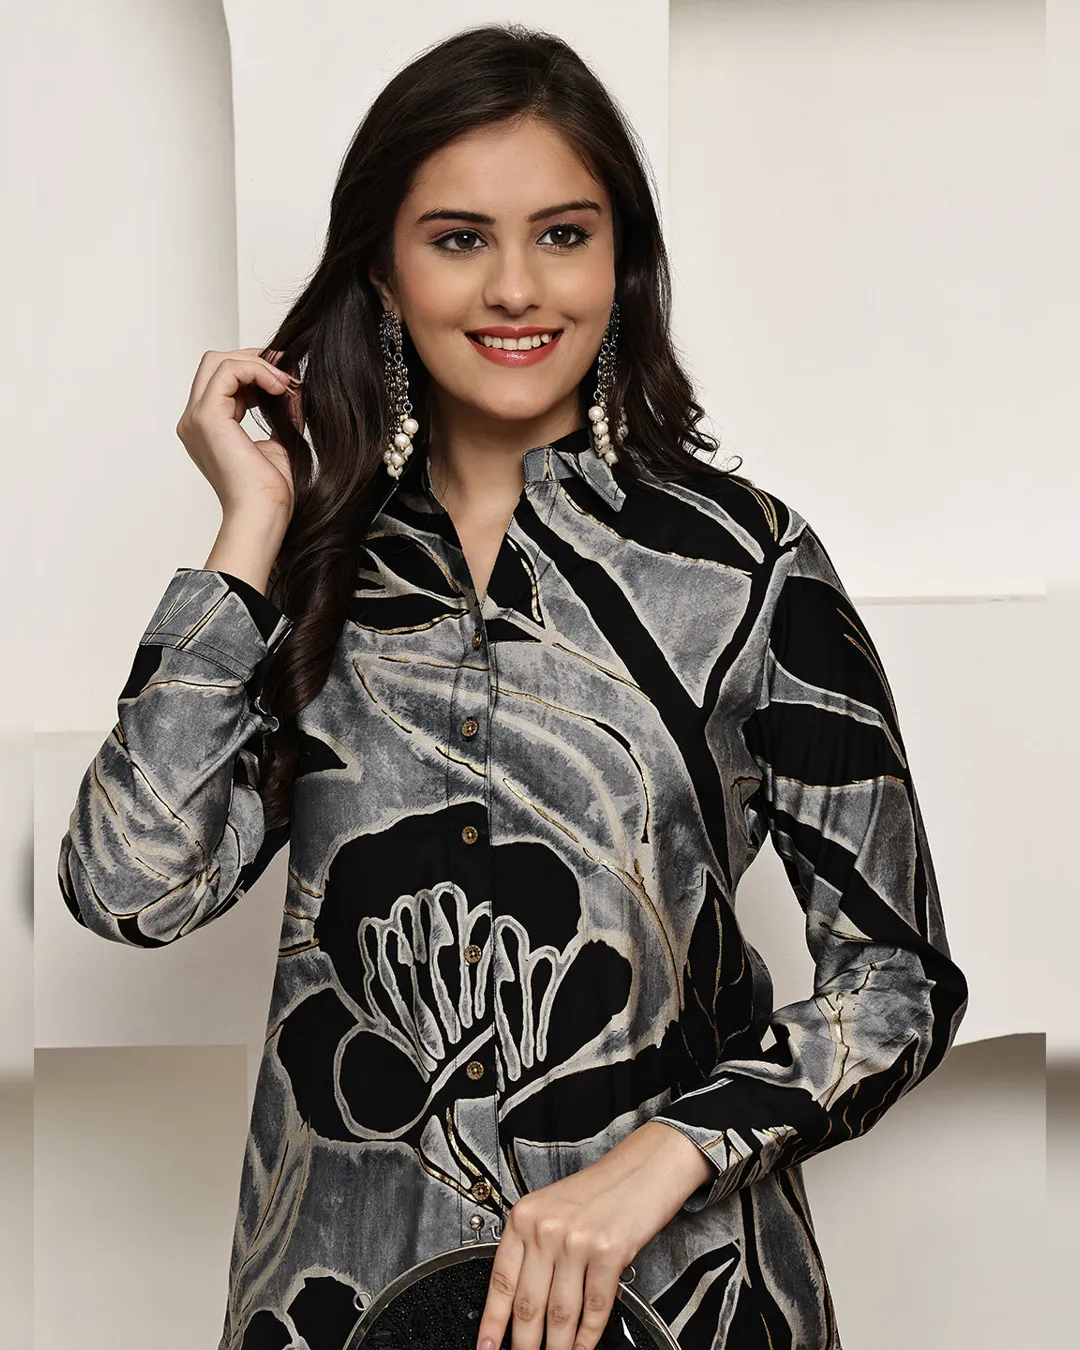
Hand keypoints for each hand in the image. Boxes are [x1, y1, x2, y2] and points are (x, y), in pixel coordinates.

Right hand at [175, 347, 302, 520]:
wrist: (264, 515)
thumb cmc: (271, 493)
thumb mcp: (278, 442)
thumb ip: (278, 413)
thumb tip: (292, 387)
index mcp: (207, 428)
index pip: (222, 380)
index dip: (254, 371)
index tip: (287, 379)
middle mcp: (194, 421)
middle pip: (214, 363)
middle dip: (253, 360)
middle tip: (287, 373)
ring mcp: (196, 418)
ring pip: (218, 362)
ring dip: (258, 365)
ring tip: (287, 383)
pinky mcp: (206, 417)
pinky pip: (227, 371)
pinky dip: (257, 370)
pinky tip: (279, 387)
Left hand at [475, 1122, 714, 1349]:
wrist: (645, 1166)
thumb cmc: (601, 1188)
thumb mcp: (553, 1209)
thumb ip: (534, 1248)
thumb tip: (521, 1302)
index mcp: (525, 1216)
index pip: (501, 1281)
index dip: (492, 1322)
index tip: (487, 1347)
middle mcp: (546, 1228)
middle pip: (528, 1304)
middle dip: (525, 1343)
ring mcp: (577, 1241)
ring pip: (560, 1313)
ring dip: (557, 1346)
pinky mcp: (609, 1253)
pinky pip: (595, 1308)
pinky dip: (588, 1335)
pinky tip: (583, 1346)